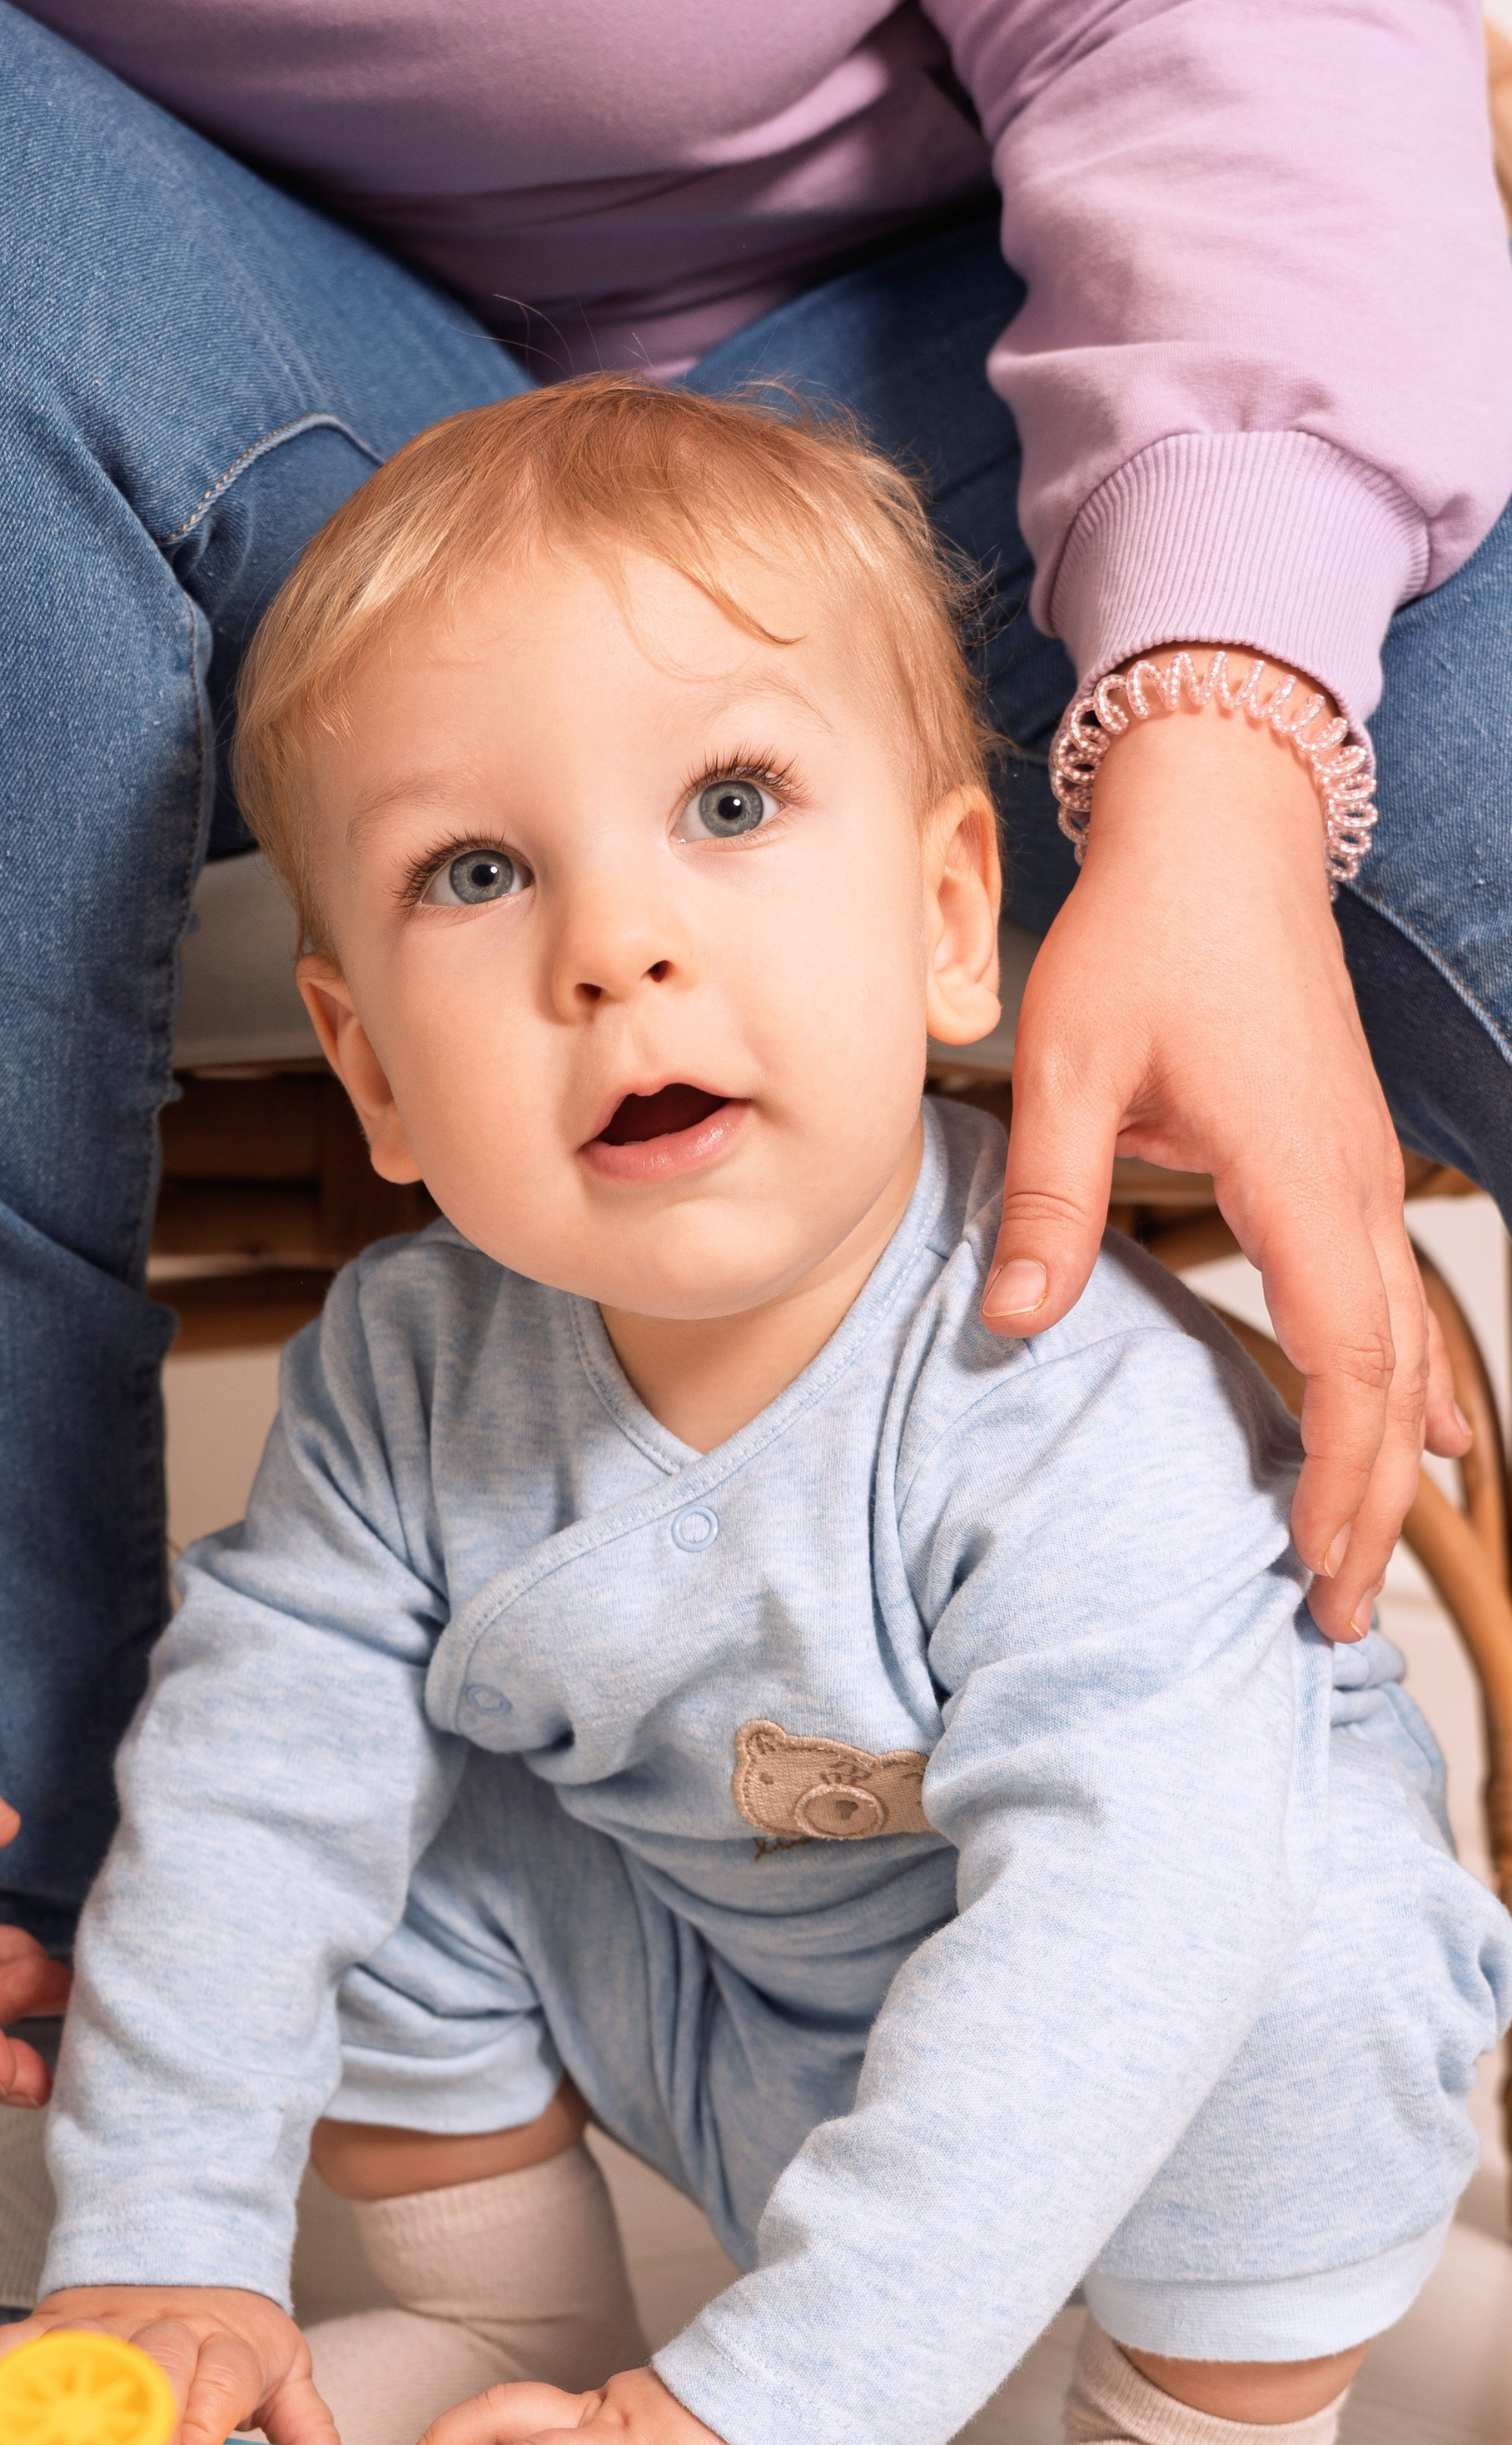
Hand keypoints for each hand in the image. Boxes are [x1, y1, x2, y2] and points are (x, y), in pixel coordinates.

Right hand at [0, 2286, 342, 2444]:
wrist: (181, 2250)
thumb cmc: (227, 2335)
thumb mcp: (281, 2370)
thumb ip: (307, 2425)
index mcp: (228, 2344)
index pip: (223, 2373)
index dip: (204, 2413)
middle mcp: (166, 2328)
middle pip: (156, 2360)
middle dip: (143, 2414)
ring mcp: (104, 2324)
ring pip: (82, 2353)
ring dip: (62, 2406)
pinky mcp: (51, 2323)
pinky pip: (12, 2348)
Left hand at [983, 656, 1468, 1645]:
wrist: (1221, 830)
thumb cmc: (1146, 937)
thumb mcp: (1069, 1067)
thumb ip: (1048, 1203)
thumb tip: (1012, 1326)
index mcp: (1299, 1176)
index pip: (1342, 1361)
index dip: (1334, 1474)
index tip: (1310, 1563)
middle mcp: (1351, 1189)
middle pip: (1387, 1378)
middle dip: (1365, 1501)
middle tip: (1328, 1614)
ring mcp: (1359, 1175)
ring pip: (1403, 1345)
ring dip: (1392, 1453)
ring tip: (1366, 1560)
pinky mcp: (1343, 1160)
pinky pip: (1393, 1295)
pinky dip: (1410, 1378)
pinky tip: (1431, 1434)